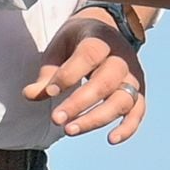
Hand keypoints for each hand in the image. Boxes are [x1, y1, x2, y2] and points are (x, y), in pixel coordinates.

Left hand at [23, 9, 146, 141]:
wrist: (111, 30)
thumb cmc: (79, 41)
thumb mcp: (61, 47)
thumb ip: (48, 71)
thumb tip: (30, 95)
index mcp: (100, 41)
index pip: (89, 56)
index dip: (69, 75)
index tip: (48, 92)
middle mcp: (121, 59)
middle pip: (106, 82)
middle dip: (80, 103)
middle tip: (56, 119)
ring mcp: (133, 77)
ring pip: (123, 100)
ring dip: (97, 118)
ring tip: (70, 131)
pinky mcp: (139, 93)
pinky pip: (138, 112)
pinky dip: (128, 127)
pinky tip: (111, 139)